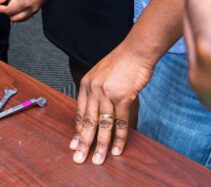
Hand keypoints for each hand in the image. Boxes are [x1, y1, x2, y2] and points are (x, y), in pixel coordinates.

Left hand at [0, 0, 50, 21]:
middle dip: (7, 11)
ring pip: (21, 19)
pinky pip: (26, 15)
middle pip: (14, 18)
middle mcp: (31, 9)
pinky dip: (20, 12)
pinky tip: (20, 1)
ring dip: (14, 12)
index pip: (8, 11)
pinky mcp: (38, 8)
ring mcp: (35, 10)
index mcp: (25, 2)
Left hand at [71, 43, 154, 163]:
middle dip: (83, 142)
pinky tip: (117, 149)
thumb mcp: (102, 75)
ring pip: (103, 125)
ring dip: (100, 145)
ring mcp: (107, 93)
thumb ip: (97, 92)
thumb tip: (97, 111)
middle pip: (88, 122)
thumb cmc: (122, 63)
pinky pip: (120, 122)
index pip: (80, 113)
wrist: (136, 52)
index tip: (74, 144)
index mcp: (86, 84)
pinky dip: (119, 138)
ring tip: (98, 159)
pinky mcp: (122, 97)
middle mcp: (93, 89)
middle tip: (79, 158)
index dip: (78, 130)